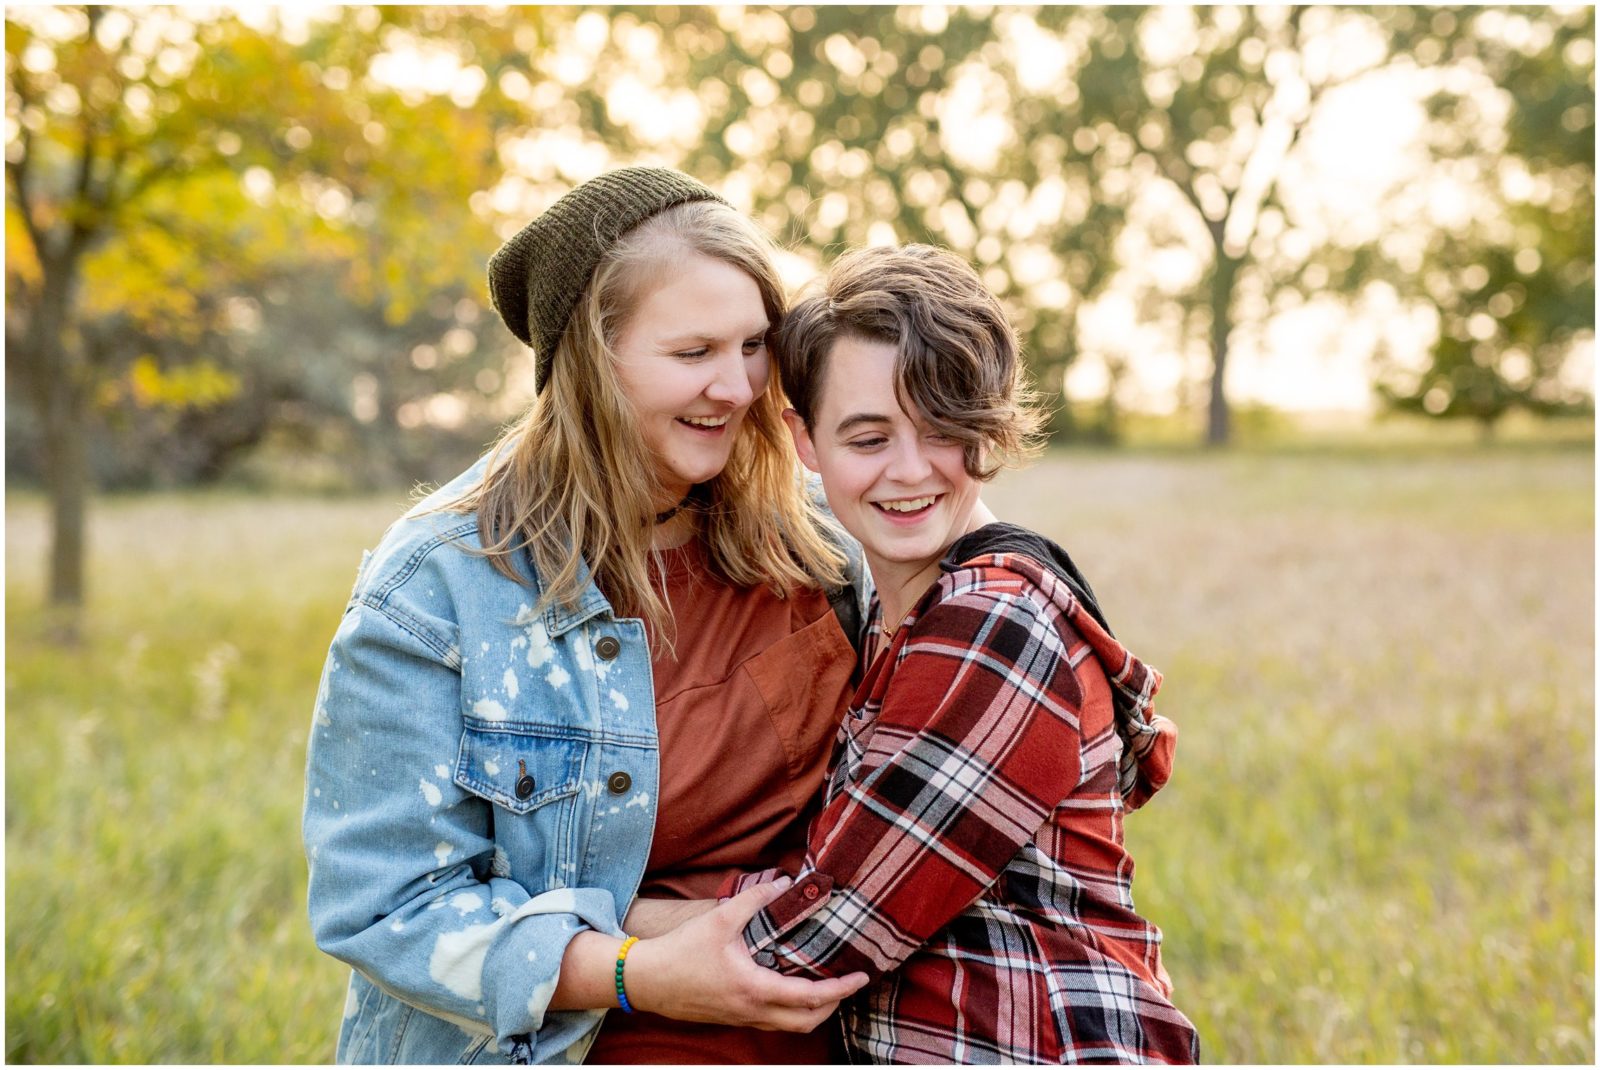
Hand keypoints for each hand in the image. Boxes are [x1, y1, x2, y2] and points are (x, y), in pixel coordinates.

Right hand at [622, 878, 869, 1031]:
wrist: (646, 981)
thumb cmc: (681, 951)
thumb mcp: (720, 919)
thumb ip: (755, 900)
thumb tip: (785, 884)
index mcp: (755, 989)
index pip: (811, 996)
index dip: (841, 988)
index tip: (861, 977)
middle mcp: (753, 1011)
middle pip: (808, 1021)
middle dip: (833, 1005)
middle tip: (846, 982)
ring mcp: (743, 1018)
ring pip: (790, 1025)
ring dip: (813, 1010)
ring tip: (825, 985)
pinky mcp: (733, 1018)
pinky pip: (773, 1021)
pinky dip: (791, 1010)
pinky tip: (790, 987)